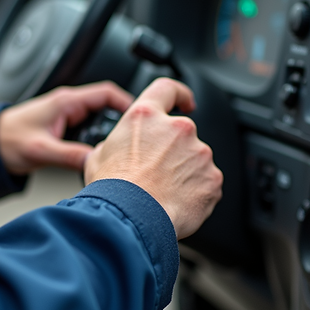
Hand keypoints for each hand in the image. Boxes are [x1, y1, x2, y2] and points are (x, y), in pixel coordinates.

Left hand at [0, 82, 133, 175]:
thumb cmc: (5, 140)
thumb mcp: (41, 150)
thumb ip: (70, 156)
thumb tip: (96, 163)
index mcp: (66, 101)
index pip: (108, 93)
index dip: (129, 103)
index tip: (143, 118)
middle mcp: (69, 105)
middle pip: (108, 106)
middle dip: (125, 120)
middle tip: (139, 137)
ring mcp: (67, 116)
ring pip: (100, 119)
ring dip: (111, 132)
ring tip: (125, 148)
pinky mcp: (64, 128)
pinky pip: (90, 130)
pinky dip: (99, 140)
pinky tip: (103, 154)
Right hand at [83, 78, 222, 239]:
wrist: (133, 220)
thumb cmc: (114, 191)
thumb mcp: (97, 159)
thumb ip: (113, 145)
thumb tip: (113, 150)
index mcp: (146, 117)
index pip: (167, 89)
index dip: (178, 94)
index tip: (185, 102)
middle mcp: (177, 129)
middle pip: (181, 133)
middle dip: (174, 152)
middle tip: (157, 174)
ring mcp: (199, 153)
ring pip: (195, 160)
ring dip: (184, 173)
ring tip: (164, 194)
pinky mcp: (212, 178)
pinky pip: (207, 182)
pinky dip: (196, 192)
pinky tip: (177, 204)